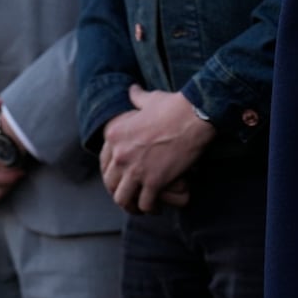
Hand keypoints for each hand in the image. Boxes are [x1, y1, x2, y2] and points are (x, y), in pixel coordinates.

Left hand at [98, 85, 214, 214]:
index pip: (103, 163)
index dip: (111, 173)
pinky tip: (156, 207)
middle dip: (118, 191)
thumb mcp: (149, 99)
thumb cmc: (174, 106)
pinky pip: (145, 204)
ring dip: (130, 205)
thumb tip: (132, 89)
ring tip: (139, 207)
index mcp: (115, 135)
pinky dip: (149, 208)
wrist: (194, 115)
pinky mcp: (154, 181)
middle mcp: (121, 155)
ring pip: (123, 199)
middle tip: (130, 195)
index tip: (121, 178)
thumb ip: (136, 97)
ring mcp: (136, 170)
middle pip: (110, 183)